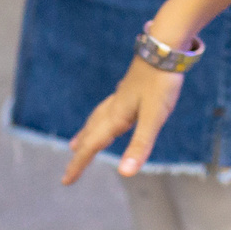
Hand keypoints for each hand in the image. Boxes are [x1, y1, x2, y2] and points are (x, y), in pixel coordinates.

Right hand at [60, 60, 185, 182]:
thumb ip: (140, 145)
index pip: (92, 146)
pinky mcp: (130, 88)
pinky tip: (110, 112)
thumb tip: (125, 174)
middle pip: (90, 134)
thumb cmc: (161, 82)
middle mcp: (114, 108)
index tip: (65, 182)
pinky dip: (100, 118)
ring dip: (86, 134)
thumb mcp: (153, 117)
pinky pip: (108, 109)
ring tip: (76, 143)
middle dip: (80, 154)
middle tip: (70, 170)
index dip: (78, 165)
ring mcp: (121, 97)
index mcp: (116, 117)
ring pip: (97, 120)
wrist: (165, 48)